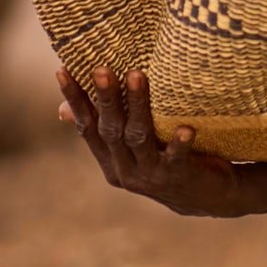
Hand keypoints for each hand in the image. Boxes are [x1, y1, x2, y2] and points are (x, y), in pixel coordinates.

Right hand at [57, 67, 244, 217]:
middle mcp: (124, 169)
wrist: (204, 199)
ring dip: (137, 105)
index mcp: (110, 160)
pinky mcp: (177, 177)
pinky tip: (186, 128)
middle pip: (110, 129)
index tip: (62, 71)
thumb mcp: (131, 149)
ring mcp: (149, 175)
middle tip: (101, 68)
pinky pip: (176, 158)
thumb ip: (105, 131)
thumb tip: (62, 111)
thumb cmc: (165, 161)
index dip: (74, 100)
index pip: (86, 125)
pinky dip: (178, 143)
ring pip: (139, 137)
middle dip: (105, 97)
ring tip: (137, 75)